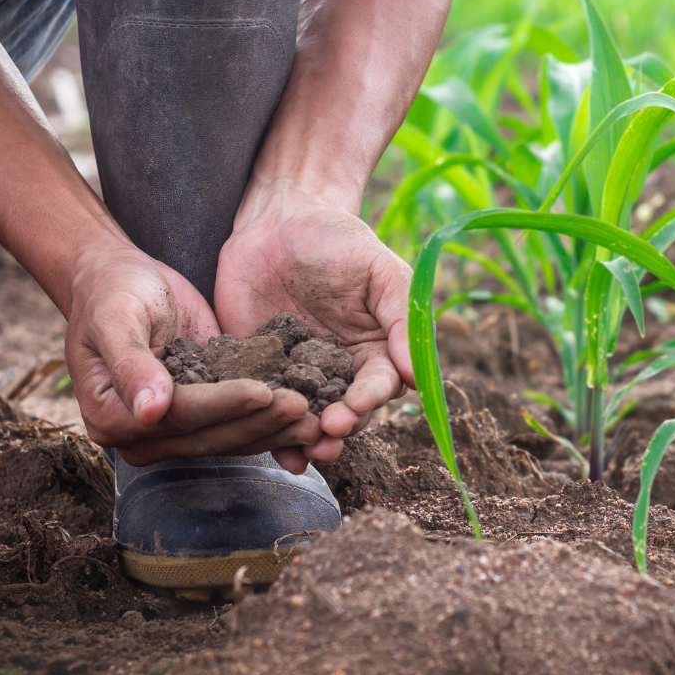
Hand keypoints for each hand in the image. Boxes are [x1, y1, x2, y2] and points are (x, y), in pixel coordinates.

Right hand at [65, 239, 321, 464]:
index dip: (223, 404)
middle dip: (260, 421)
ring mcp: (177, 428)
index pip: (180, 416)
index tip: (263, 391)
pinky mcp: (205, 412)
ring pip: (232, 436)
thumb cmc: (113, 292)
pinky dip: (274, 419)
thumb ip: (132, 364)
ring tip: (315, 417)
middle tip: (304, 407)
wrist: (120, 279)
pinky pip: (242, 422)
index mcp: (113, 416)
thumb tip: (150, 411)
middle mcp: (146, 433)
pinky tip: (310, 411)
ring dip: (275, 428)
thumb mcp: (116, 318)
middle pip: (212, 435)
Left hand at [215, 185, 413, 470]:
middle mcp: (340, 370)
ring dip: (308, 439)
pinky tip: (275, 454)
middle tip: (328, 432)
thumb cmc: (338, 239)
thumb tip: (416, 373)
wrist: (277, 221)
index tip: (357, 406)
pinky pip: (265, 408)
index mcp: (375, 348)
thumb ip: (402, 315)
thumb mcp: (379, 268)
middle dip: (340, 427)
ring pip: (308, 419)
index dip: (371, 399)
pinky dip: (269, 433)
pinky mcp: (259, 373)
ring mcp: (299, 375)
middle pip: (347, 412)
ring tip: (304, 450)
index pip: (380, 384)